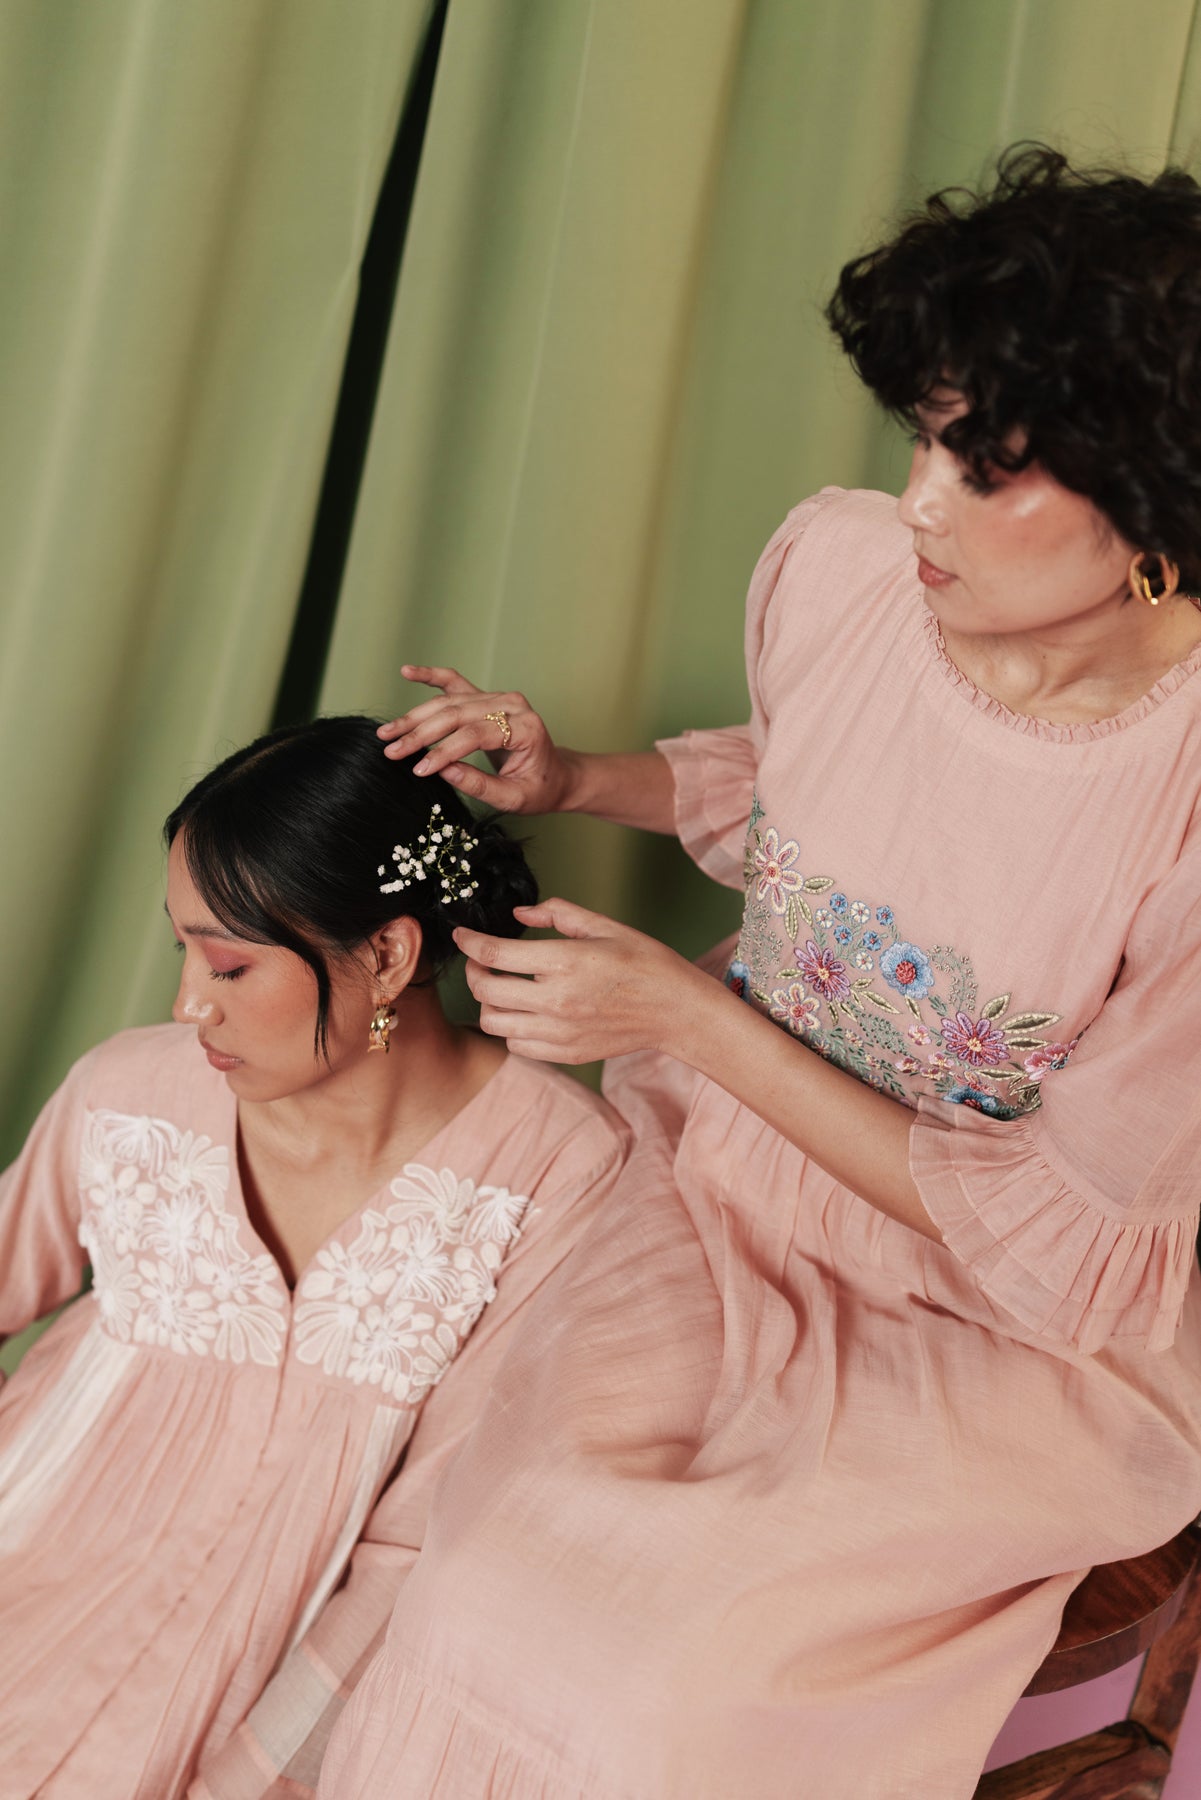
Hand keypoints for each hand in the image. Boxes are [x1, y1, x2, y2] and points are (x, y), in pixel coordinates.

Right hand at [378, 666, 575, 814]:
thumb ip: (479, 786)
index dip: (443, 751)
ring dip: (415, 716)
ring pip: (450, 701)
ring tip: (388, 733)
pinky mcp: (486, 697)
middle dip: (420, 733)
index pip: (475, 734)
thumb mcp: (514, 798)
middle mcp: (512, 705)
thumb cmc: (539, 789)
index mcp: (525, 728)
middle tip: (391, 750)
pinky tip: (407, 672)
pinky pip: (455, 682)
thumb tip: (442, 771)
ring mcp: (498, 697)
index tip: (418, 769)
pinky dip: (430, 676)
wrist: (557, 775)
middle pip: (458, 713)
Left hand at [454, 898, 718, 1063]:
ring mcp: (560, 1032)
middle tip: (481, 962)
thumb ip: (557, 914)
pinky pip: (517, 1046)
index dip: (469, 942)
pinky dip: (511, 1029)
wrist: (675, 1010)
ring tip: (502, 988)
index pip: (495, 953)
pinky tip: (525, 1013)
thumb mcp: (604, 925)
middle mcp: (557, 1000)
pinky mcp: (566, 1053)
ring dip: (489, 1003)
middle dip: (474, 973)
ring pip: (495, 1023)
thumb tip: (520, 914)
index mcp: (566, 961)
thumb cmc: (644, 962)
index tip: (461, 935)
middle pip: (486, 991)